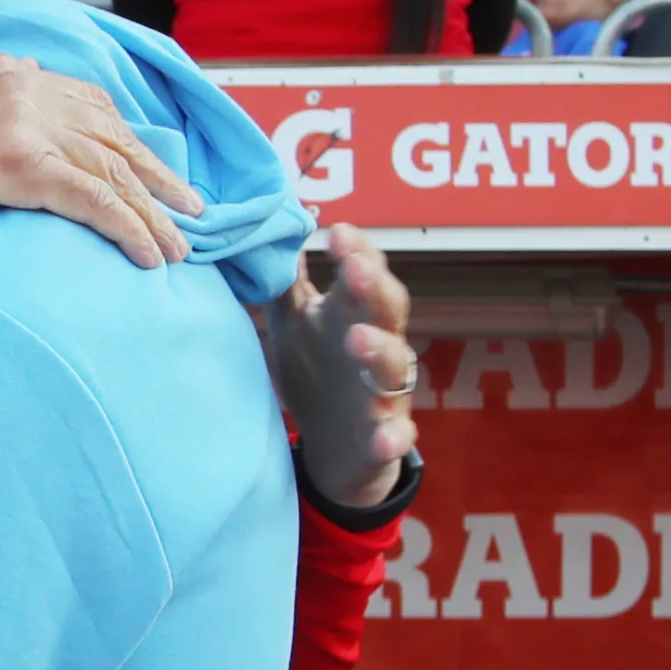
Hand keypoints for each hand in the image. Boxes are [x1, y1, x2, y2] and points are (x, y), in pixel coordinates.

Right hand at [0, 53, 199, 267]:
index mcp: (1, 69)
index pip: (84, 100)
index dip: (123, 139)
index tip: (146, 169)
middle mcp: (21, 85)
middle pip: (110, 133)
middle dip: (154, 174)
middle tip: (189, 209)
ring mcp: (23, 122)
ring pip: (111, 170)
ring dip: (152, 213)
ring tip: (179, 248)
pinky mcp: (21, 164)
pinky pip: (94, 200)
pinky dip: (130, 229)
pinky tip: (150, 256)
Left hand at [266, 223, 420, 509]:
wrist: (332, 443)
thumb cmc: (315, 367)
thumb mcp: (294, 321)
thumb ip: (287, 279)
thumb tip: (275, 226)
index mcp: (353, 312)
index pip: (364, 271)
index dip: (356, 250)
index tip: (336, 231)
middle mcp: (377, 344)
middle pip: (387, 308)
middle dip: (374, 286)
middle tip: (355, 268)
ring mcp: (385, 391)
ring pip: (393, 366)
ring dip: (379, 350)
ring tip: (357, 339)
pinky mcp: (385, 436)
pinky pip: (396, 436)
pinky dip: (393, 437)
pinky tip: (386, 439)